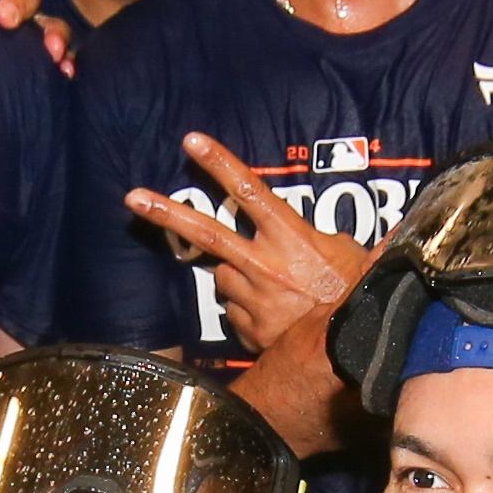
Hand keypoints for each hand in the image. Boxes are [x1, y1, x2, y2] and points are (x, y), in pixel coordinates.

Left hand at [122, 134, 371, 356]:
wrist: (354, 351)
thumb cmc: (358, 296)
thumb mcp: (351, 254)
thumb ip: (325, 240)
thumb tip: (321, 236)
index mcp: (291, 237)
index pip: (250, 191)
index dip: (220, 163)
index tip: (191, 141)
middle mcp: (264, 264)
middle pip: (207, 232)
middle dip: (167, 213)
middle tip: (134, 197)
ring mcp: (252, 298)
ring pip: (224, 277)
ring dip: (237, 277)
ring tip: (273, 290)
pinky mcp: (249, 330)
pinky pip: (235, 313)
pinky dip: (247, 311)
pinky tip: (274, 317)